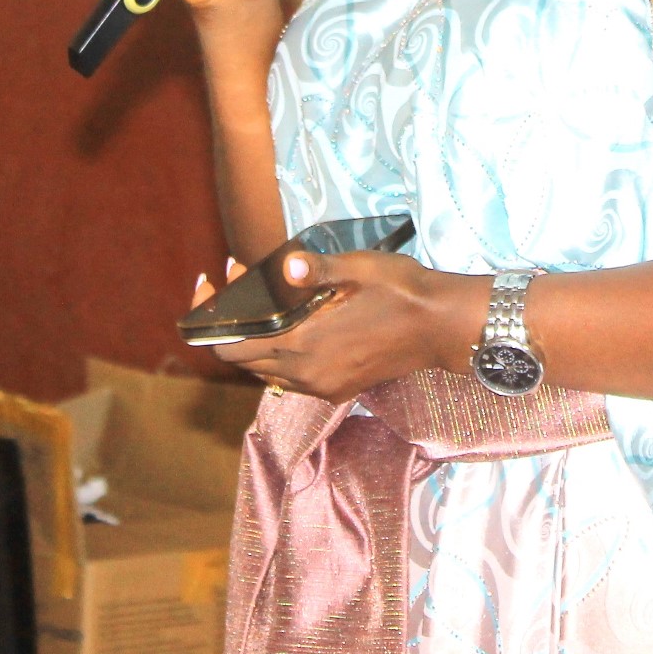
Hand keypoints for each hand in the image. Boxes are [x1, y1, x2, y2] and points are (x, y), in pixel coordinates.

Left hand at [189, 251, 485, 403]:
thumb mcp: (361, 269)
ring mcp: (322, 386)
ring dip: (259, 340)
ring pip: (268, 370)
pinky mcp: (339, 389)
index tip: (211, 284)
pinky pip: (293, 377)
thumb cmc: (403, 291)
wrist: (443, 326)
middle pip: (244, 361)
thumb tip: (284, 264)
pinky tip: (299, 324)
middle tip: (242, 282)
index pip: (230, 347)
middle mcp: (305, 375)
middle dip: (234, 322)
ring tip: (270, 301)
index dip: (210, 318)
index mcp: (303, 346)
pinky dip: (283, 353)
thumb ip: (317, 269)